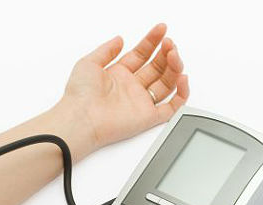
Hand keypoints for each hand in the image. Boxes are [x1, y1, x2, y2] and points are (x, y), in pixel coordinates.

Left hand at [59, 23, 188, 150]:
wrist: (81, 117)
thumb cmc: (80, 94)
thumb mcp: (88, 63)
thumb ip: (106, 50)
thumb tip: (119, 39)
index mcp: (118, 75)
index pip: (141, 55)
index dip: (152, 41)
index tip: (161, 29)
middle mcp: (130, 88)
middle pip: (156, 67)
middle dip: (165, 53)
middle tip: (169, 43)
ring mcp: (140, 102)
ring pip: (167, 83)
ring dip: (174, 67)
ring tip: (173, 53)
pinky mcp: (147, 117)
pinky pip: (172, 108)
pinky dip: (182, 94)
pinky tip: (182, 78)